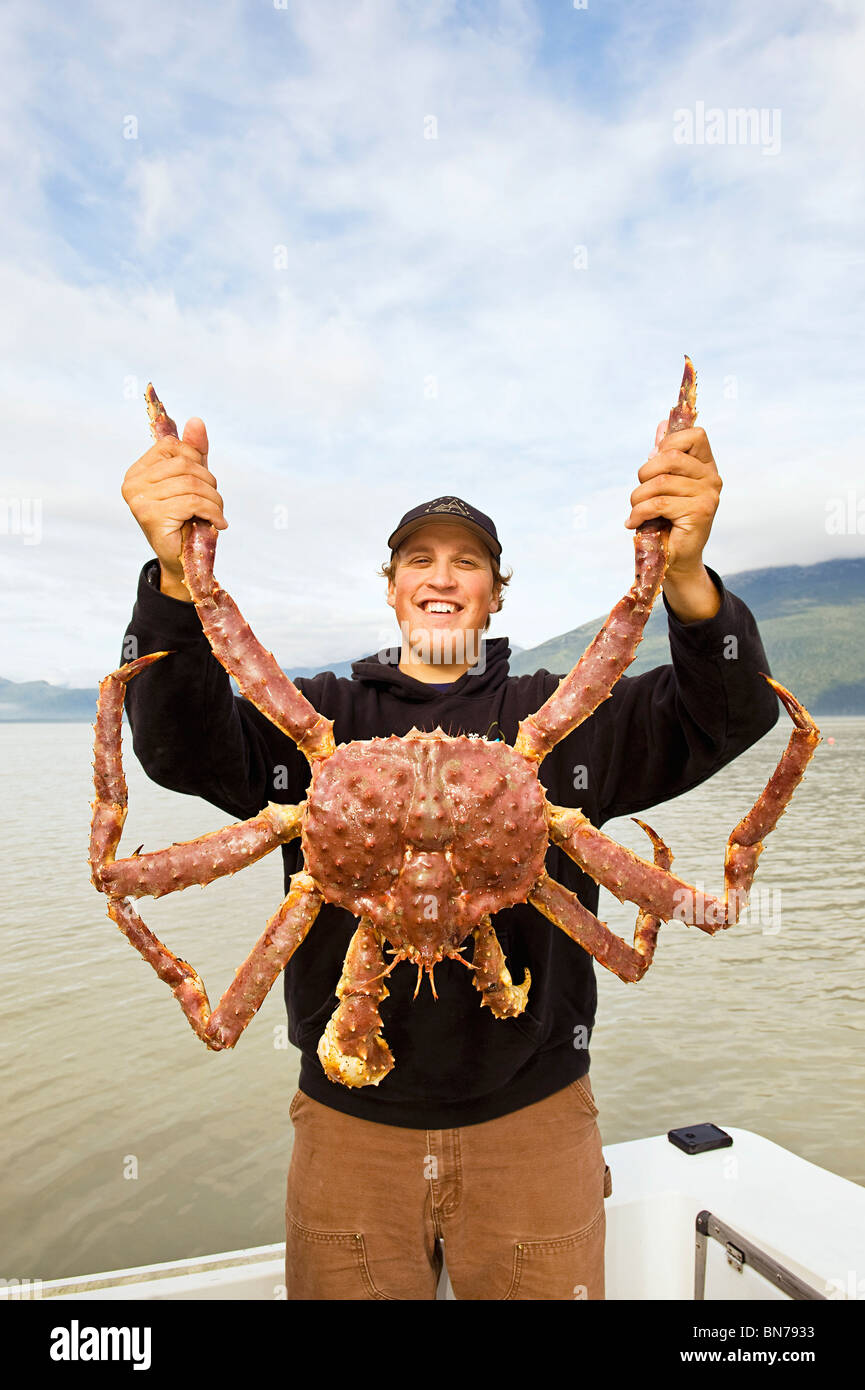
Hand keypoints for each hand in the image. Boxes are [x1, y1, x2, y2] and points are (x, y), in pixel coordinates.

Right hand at [121, 418, 226, 582]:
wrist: (181, 560)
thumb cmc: (186, 519)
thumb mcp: (192, 482)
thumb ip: (193, 452)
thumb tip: (197, 420)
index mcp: (138, 471)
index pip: (171, 448)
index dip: (197, 460)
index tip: (205, 482)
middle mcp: (132, 484)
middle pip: (184, 465)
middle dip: (209, 483)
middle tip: (216, 503)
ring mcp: (138, 500)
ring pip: (191, 484)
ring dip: (214, 500)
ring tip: (218, 514)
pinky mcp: (150, 516)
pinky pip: (192, 502)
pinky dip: (213, 512)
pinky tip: (218, 524)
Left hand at [624, 421, 721, 575]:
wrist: (676, 556)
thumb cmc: (668, 518)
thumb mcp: (664, 483)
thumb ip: (665, 455)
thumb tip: (663, 424)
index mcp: (706, 465)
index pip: (695, 435)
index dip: (669, 443)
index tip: (654, 462)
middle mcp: (712, 477)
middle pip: (671, 457)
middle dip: (644, 474)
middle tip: (639, 494)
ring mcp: (708, 495)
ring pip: (661, 482)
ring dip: (638, 498)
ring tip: (635, 511)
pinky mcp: (700, 512)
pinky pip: (658, 503)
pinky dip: (638, 513)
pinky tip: (633, 522)